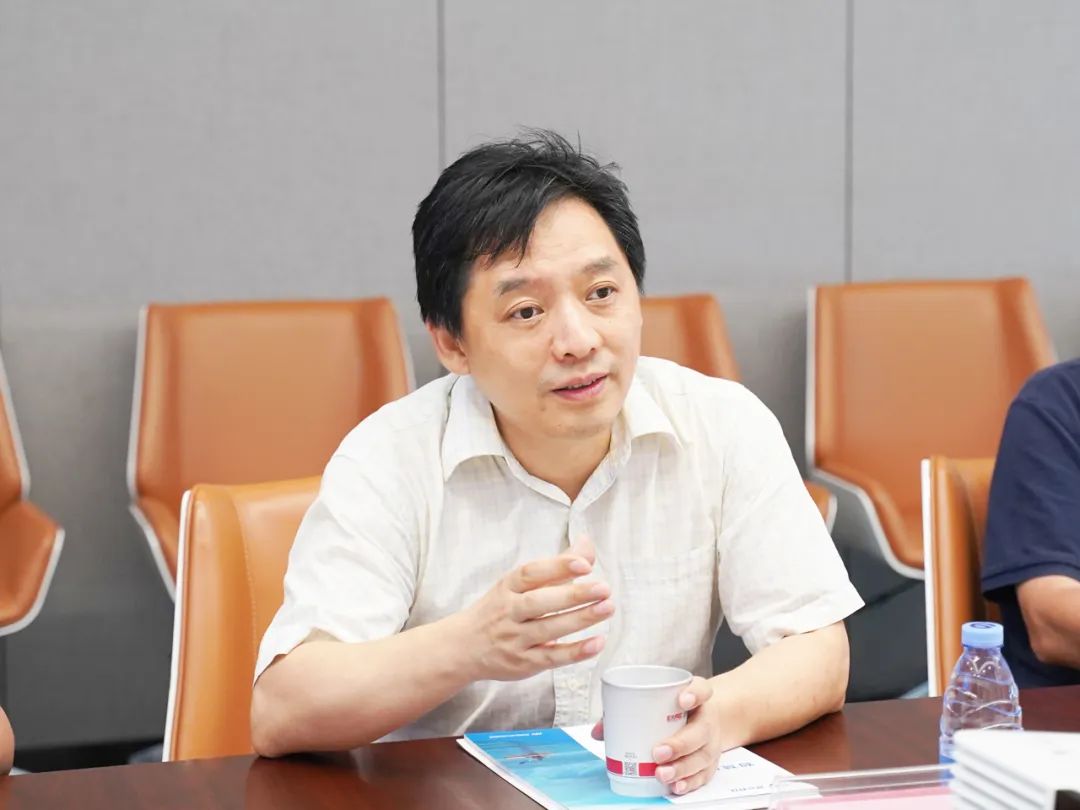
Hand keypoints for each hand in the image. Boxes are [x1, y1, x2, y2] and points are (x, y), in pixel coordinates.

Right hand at [458, 537, 612, 681]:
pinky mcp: (524, 663)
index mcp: (507, 587)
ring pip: (548, 629)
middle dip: (573, 595)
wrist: (463, 647)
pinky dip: (575, 652)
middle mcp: (509, 612)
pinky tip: (597, 643)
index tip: (583, 564)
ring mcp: (515, 639)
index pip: (530, 573)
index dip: (557, 567)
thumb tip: (586, 544)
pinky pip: (552, 658)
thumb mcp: (520, 584)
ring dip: (580, 619)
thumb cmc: (499, 610)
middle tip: (603, 588)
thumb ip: (557, 566)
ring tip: (607, 608)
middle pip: (539, 602)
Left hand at [588, 678, 720, 794]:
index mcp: (695, 697)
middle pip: (701, 730)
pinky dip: (689, 782)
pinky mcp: (709, 764)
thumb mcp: (656, 701)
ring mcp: (710, 743)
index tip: (681, 700)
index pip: (702, 690)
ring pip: (702, 756)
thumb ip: (626, 710)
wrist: (702, 720)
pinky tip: (675, 786)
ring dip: (681, 768)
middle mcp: (706, 719)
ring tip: (661, 774)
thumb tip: (599, 731)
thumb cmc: (672, 709)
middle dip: (680, 744)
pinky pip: (703, 775)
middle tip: (658, 752)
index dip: (694, 695)